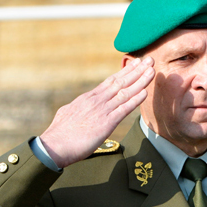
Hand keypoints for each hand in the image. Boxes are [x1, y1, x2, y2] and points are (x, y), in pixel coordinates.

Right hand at [39, 57, 154, 167]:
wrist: (55, 145)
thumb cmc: (60, 133)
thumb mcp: (68, 113)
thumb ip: (78, 107)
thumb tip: (79, 105)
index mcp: (88, 98)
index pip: (110, 82)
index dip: (125, 72)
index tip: (135, 64)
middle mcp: (97, 101)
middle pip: (120, 82)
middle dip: (136, 71)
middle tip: (149, 60)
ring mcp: (102, 111)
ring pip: (124, 92)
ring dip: (140, 81)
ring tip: (152, 70)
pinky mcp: (106, 123)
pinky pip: (123, 109)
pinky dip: (135, 100)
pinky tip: (145, 92)